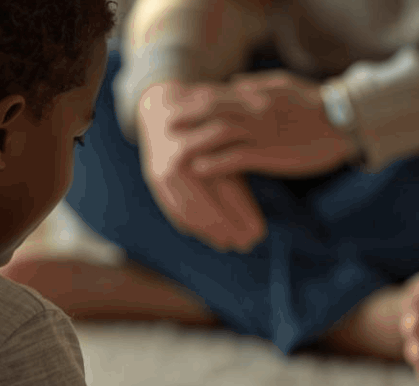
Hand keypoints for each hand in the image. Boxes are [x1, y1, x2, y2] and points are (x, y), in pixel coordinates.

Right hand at [137, 81, 268, 252]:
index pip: (226, 190)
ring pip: (188, 211)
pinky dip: (189, 224)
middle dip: (228, 229)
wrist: (162, 107)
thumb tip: (265, 183)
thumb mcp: (226, 133)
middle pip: (206, 206)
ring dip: (209, 232)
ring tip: (228, 244)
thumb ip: (241, 159)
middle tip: (248, 245)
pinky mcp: (153, 180)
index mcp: (204, 145)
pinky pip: (173, 208)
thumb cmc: (205, 119)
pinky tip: (205, 235)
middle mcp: (179, 161)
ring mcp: (162, 172)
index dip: (243, 214)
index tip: (260, 234)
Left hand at [186, 70, 356, 178]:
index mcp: (258, 94)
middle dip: (186, 116)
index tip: (176, 104)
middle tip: (165, 124)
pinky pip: (236, 158)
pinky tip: (199, 169)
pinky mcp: (270, 153)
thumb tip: (232, 83)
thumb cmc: (315, 105)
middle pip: (212, 110)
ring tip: (174, 149)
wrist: (343, 123)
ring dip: (194, 140)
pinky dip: (215, 163)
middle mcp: (255, 109)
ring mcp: (261, 132)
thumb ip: (256, 85)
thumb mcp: (283, 86)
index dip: (194, 99)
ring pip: (219, 133)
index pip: (218, 94)